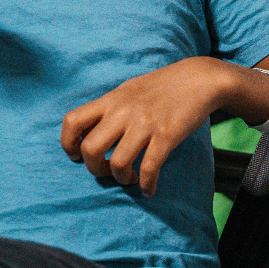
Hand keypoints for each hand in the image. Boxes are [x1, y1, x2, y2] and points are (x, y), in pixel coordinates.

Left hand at [60, 57, 243, 196]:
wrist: (200, 78)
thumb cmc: (164, 85)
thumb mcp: (130, 89)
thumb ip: (111, 108)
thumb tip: (92, 128)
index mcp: (111, 100)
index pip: (72, 121)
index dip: (68, 144)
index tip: (78, 156)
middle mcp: (123, 111)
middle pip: (90, 149)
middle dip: (95, 169)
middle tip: (107, 171)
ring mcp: (145, 123)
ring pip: (117, 162)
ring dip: (121, 178)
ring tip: (129, 178)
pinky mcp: (167, 135)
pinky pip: (149, 167)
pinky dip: (146, 184)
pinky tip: (149, 189)